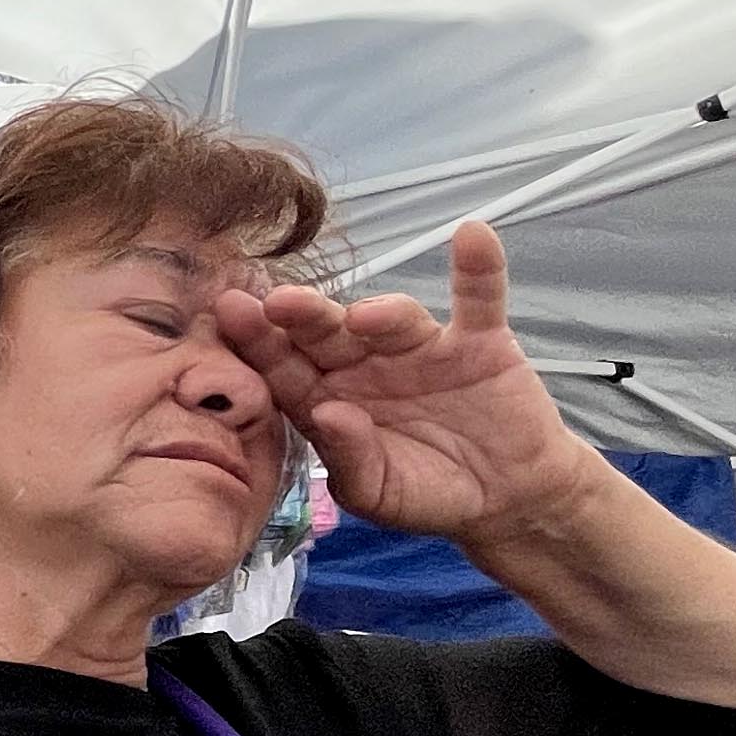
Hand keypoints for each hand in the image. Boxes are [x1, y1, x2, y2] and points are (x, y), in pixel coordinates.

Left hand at [213, 221, 607, 544]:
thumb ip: (348, 457)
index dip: (259, 343)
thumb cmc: (426, 496)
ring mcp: (420, 348)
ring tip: (366, 317)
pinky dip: (480, 268)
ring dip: (382, 310)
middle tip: (277, 301)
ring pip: (395, 318)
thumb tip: (326, 414)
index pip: (285, 369)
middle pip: (329, 333)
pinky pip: (479, 297)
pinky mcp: (479, 342)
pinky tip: (473, 236)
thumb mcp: (378, 492)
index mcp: (326, 399)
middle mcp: (365, 364)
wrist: (504, 500)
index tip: (231, 316)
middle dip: (303, 317)